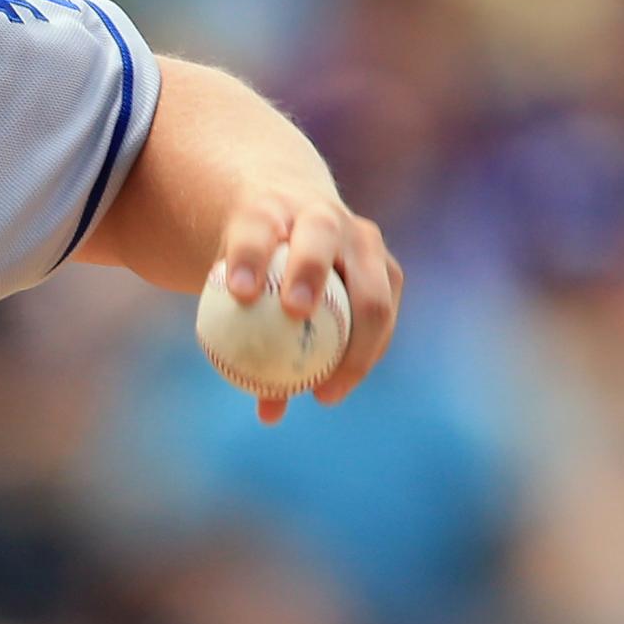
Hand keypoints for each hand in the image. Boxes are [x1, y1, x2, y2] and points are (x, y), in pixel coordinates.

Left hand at [213, 191, 402, 423]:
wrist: (297, 224)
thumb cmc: (255, 269)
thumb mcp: (236, 292)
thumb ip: (244, 341)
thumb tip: (268, 414)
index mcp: (268, 210)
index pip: (256, 227)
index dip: (249, 256)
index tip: (240, 293)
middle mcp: (319, 216)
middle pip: (318, 236)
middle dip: (310, 271)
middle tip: (295, 315)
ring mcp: (361, 239)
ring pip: (371, 283)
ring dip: (357, 336)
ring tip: (331, 386)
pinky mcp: (387, 265)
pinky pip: (385, 308)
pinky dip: (369, 346)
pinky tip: (347, 379)